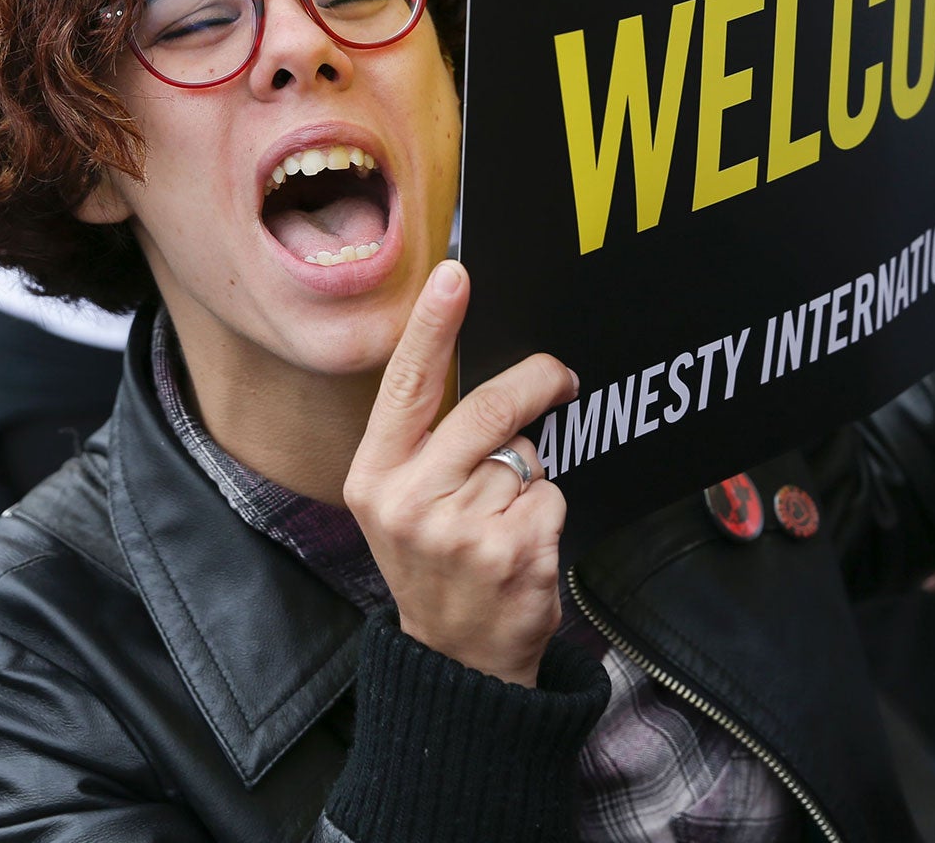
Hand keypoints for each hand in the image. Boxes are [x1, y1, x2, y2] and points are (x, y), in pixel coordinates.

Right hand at [344, 261, 577, 686]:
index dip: (433, 325)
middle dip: (535, 385)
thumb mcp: (400, 503)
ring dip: (530, 476)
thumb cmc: (433, 563)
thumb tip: (491, 375)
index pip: (407, 385)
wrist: (454, 658)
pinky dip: (548, 512)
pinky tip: (520, 545)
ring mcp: (462, 532)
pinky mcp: (512, 554)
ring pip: (526, 457)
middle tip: (560, 378)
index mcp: (374, 477)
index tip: (455, 275)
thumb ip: (428, 442)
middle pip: (488, 410)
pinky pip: (552, 496)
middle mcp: (410, 502)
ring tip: (502, 518)